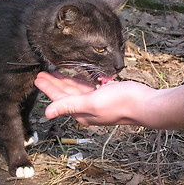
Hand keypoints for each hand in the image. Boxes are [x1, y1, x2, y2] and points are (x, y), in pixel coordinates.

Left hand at [35, 71, 183, 128]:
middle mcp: (86, 109)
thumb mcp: (91, 103)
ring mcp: (95, 102)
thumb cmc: (120, 103)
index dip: (48, 88)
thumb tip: (47, 113)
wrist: (145, 103)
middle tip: (42, 73)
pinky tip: (75, 75)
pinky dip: (79, 81)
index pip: (59, 99)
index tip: (38, 78)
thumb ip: (69, 105)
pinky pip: (87, 87)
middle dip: (53, 83)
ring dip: (65, 80)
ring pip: (75, 89)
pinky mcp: (104, 95)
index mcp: (81, 112)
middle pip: (65, 94)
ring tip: (54, 71)